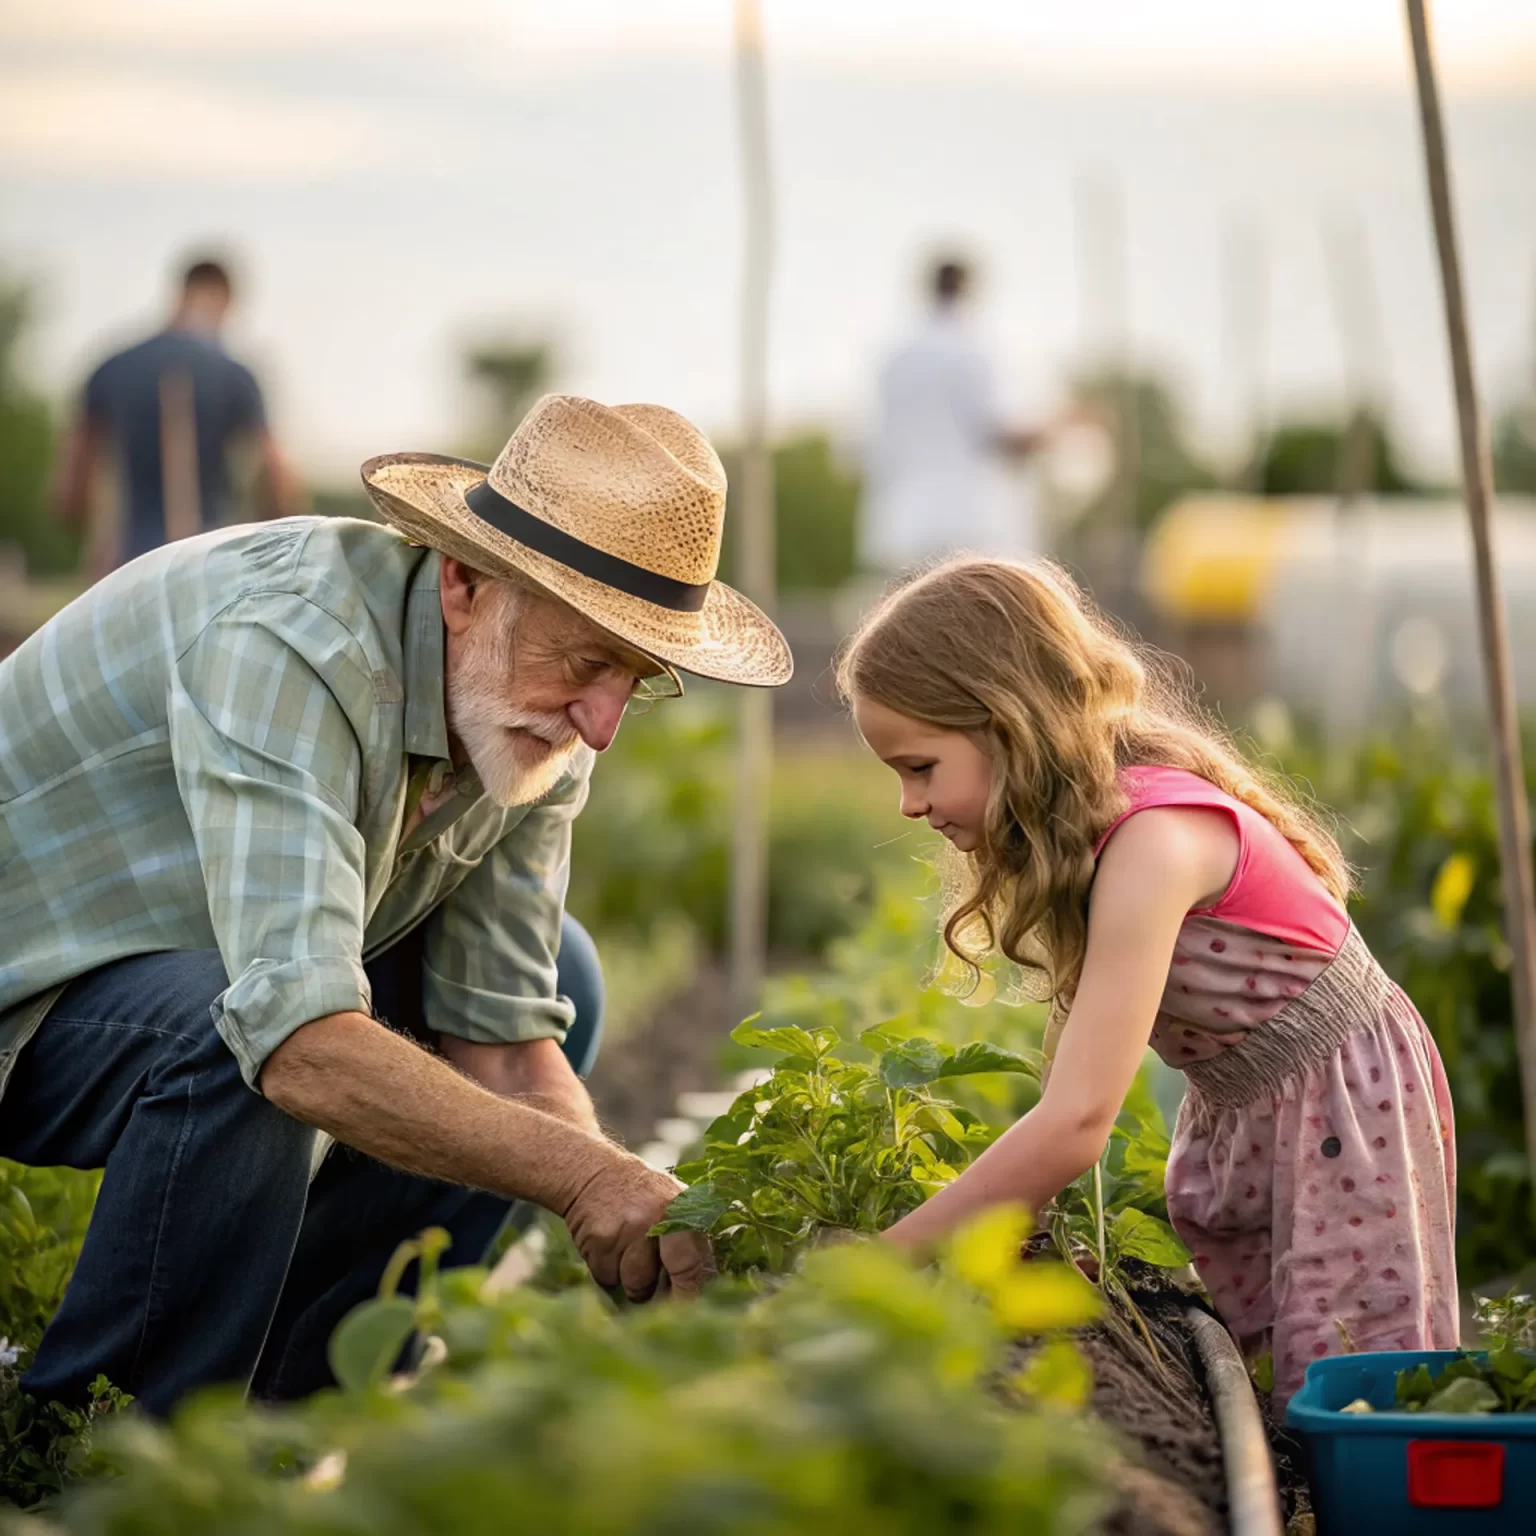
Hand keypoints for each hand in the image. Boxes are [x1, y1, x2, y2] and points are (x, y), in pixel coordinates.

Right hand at [561, 1156, 715, 1300]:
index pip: (698, 1267)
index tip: (689, 1312)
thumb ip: (688, 1242)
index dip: (693, 1295)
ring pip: (636, 1285)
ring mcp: (631, 1229)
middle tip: (657, 1298)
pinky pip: (608, 1277)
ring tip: (625, 1250)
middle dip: (667, 1299)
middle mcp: (663, 1219)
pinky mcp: (602, 1239)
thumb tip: (700, 1292)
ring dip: (630, 1280)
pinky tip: (607, 1245)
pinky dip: (607, 1270)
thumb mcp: (671, 1206)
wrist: (592, 1171)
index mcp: (686, 1212)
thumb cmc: (638, 1199)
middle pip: (672, 1281)